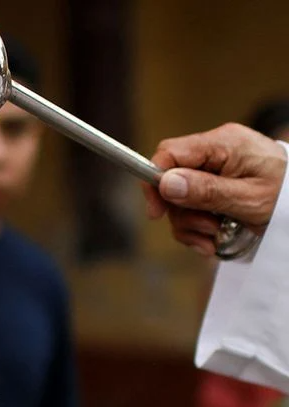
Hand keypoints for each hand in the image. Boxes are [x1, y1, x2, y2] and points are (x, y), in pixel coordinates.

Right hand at [142, 123, 286, 254]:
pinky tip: (212, 238)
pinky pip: (191, 207)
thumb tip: (166, 183)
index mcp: (223, 144)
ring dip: (191, 224)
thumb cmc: (287, 196)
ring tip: (214, 236)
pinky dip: (197, 228)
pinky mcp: (215, 186)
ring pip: (179, 200)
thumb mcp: (249, 198)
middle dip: (182, 212)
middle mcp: (215, 152)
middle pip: (172, 181)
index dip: (155, 182)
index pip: (169, 153)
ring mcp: (214, 170)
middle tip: (204, 230)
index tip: (157, 212)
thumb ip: (206, 190)